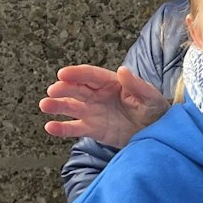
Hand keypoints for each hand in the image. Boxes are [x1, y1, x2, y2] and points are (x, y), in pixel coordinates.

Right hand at [41, 65, 168, 148]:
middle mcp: (98, 95)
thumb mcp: (150, 97)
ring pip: (71, 107)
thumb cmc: (155, 110)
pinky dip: (62, 128)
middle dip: (63, 88)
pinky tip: (50, 127)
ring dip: (57, 106)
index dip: (77, 73)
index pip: (91, 75)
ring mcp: (94, 112)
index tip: (63, 73)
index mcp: (111, 83)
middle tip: (53, 91)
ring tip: (45, 105)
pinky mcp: (93, 129)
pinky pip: (75, 128)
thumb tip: (122, 70)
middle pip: (77, 89)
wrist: (157, 132)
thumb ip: (136, 85)